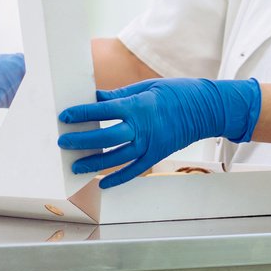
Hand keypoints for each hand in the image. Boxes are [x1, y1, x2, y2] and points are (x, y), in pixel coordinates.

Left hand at [57, 78, 261, 187]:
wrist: (207, 109)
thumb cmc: (177, 92)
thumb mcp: (148, 87)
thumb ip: (120, 94)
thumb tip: (95, 97)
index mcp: (139, 106)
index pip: (103, 110)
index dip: (82, 113)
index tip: (65, 116)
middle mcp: (142, 128)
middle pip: (106, 137)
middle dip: (82, 140)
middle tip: (63, 142)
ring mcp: (150, 145)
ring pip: (116, 158)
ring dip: (94, 163)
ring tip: (76, 166)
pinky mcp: (157, 156)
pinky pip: (134, 171)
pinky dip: (118, 179)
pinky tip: (102, 183)